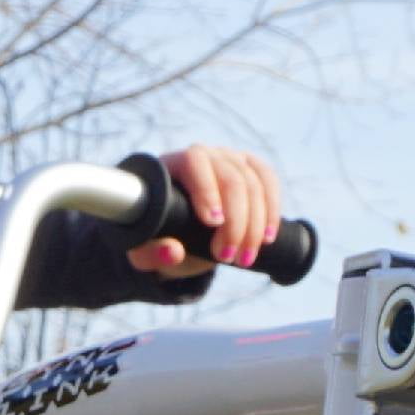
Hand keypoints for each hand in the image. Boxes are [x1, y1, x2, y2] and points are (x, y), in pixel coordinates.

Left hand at [130, 144, 282, 274]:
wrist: (174, 230)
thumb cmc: (155, 235)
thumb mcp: (142, 250)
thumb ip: (148, 255)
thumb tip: (173, 252)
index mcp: (173, 164)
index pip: (195, 164)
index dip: (207, 191)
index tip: (213, 224)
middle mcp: (205, 155)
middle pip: (231, 178)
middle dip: (235, 222)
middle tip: (227, 257)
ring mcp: (230, 159)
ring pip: (254, 184)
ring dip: (256, 225)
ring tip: (244, 258)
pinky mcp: (250, 169)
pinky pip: (269, 182)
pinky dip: (272, 211)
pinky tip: (268, 238)